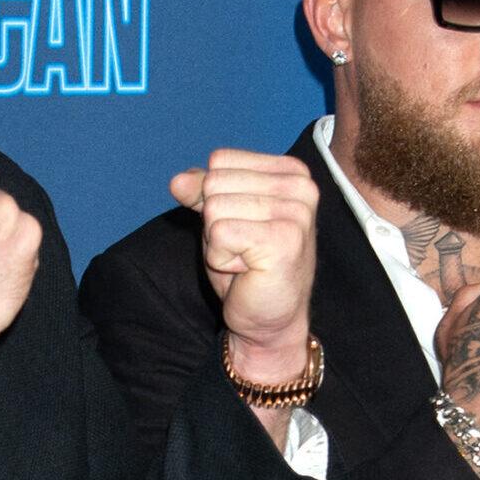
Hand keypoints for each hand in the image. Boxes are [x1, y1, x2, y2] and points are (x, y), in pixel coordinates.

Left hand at [170, 150, 318, 385]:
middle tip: (243, 247)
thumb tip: (178, 181)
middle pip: (215, 183)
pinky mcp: (284, 240)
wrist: (269, 318)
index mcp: (291, 171)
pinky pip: (220, 234)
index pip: (221, 160)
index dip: (215, 196)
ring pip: (214, 209)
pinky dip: (222, 258)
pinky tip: (247, 270)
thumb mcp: (221, 217)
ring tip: (246, 259)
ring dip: (219, 242)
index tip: (242, 225)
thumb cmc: (249, 266)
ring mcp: (296, 212)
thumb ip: (202, 191)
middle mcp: (300, 186)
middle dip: (216, 221)